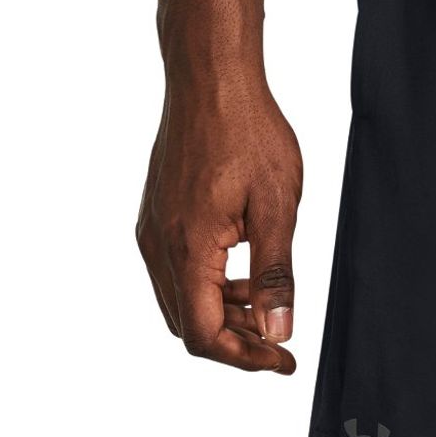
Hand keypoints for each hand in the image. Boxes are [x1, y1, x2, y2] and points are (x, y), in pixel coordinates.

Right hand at [136, 70, 302, 371]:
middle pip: (189, 326)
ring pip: (180, 302)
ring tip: (265, 307)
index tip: (283, 360)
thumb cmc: (247, 131)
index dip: (246, 359)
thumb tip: (277, 332)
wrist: (210, 77)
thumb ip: (276, 276)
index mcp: (188, 248)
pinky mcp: (155, 217)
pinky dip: (208, 289)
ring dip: (222, 316)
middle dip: (235, 343)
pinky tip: (243, 276)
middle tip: (278, 341)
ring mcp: (152, 231)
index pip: (205, 335)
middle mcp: (159, 245)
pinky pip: (175, 274)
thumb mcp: (277, 209)